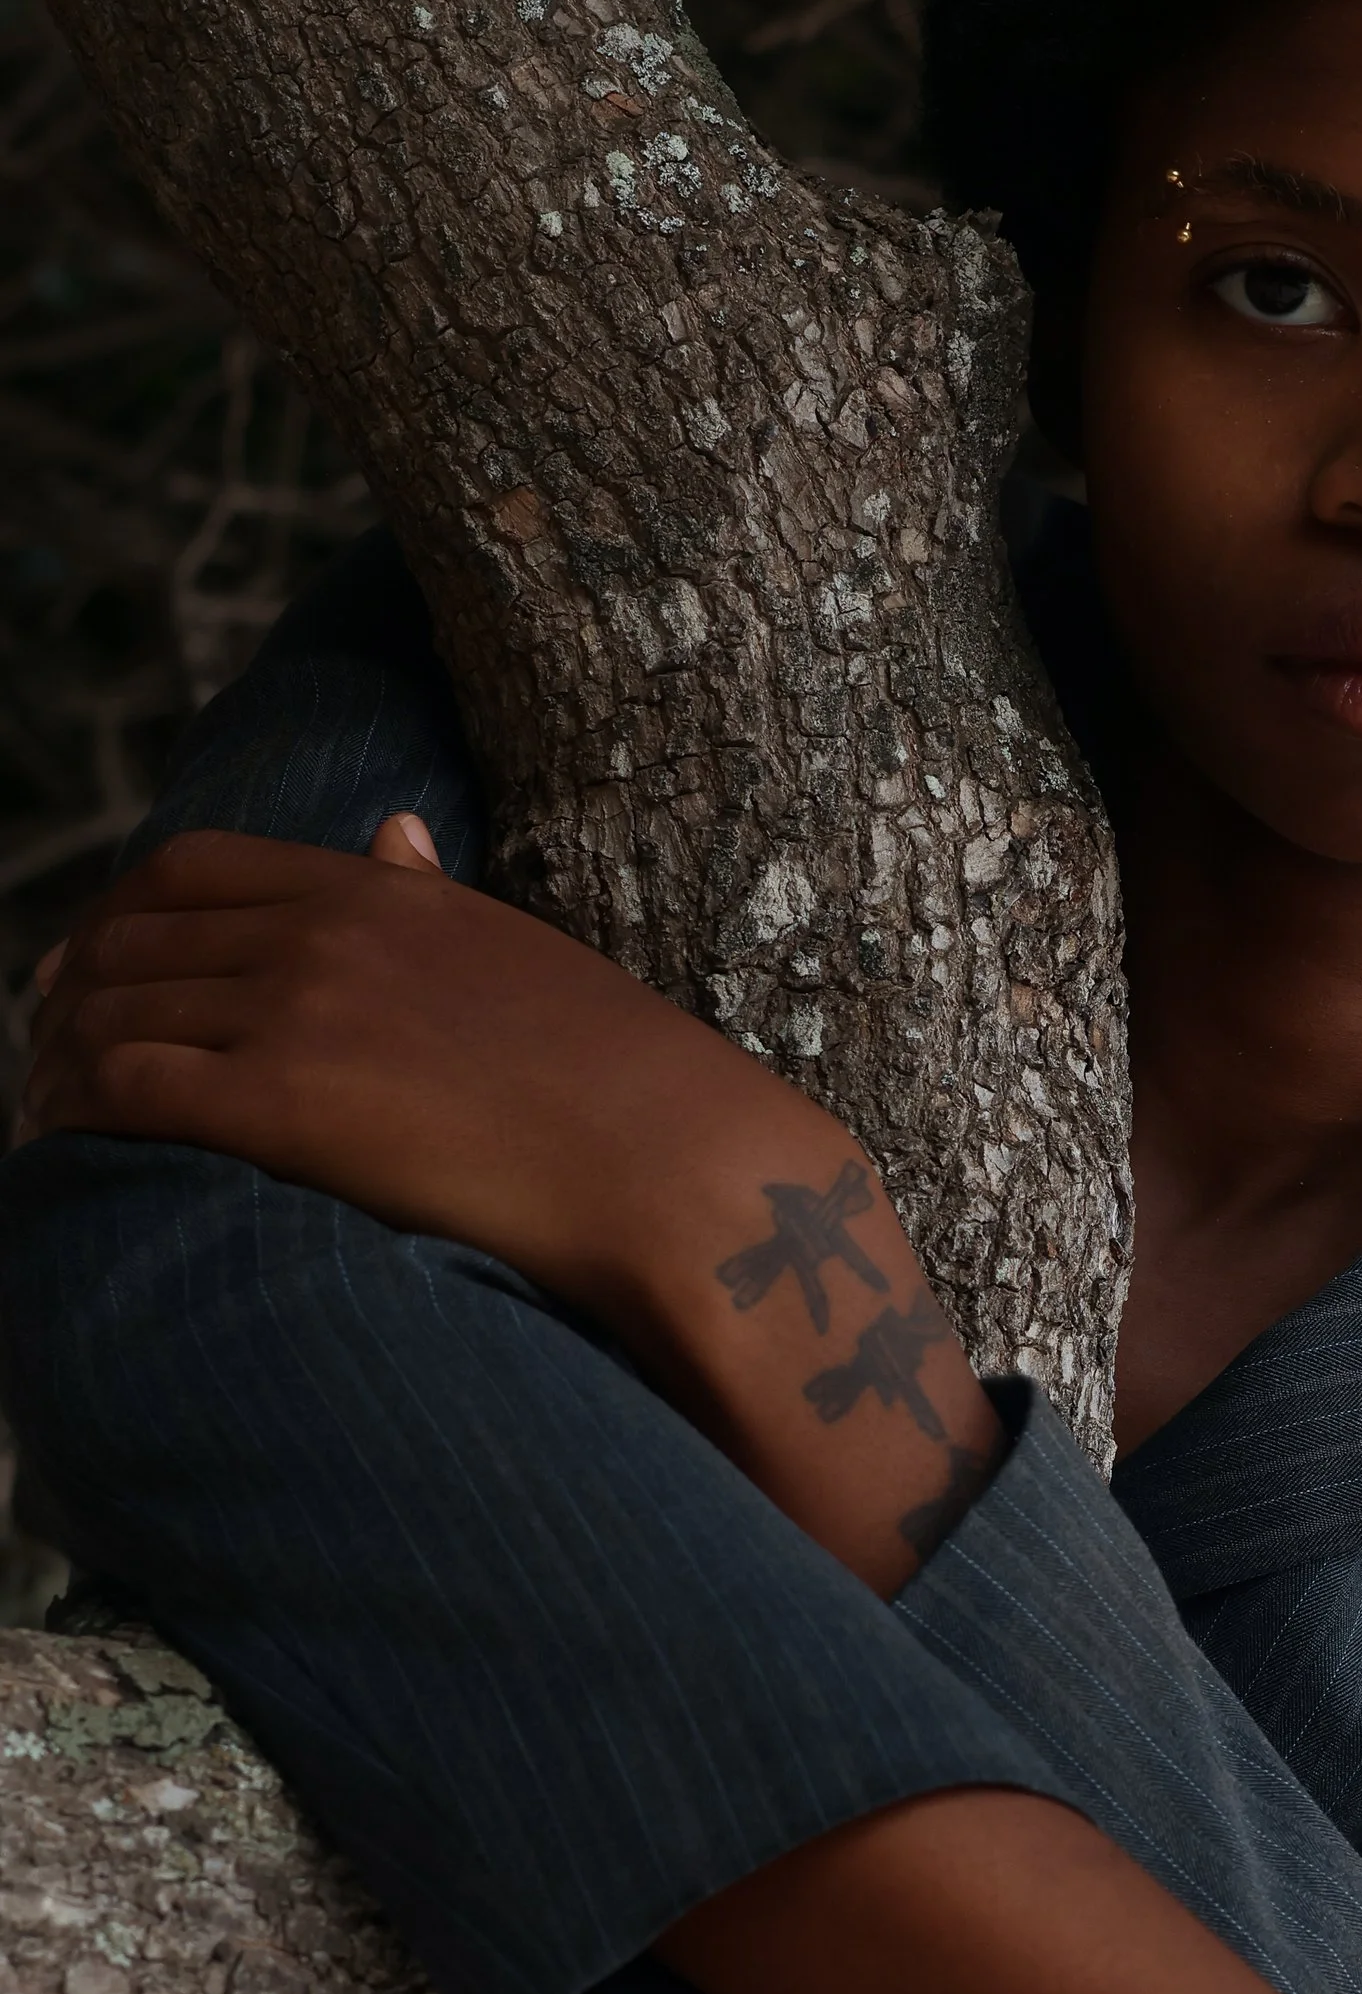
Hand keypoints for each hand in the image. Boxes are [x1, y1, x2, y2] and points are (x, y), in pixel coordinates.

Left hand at [22, 816, 777, 1326]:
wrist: (668, 1162)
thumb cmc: (621, 1080)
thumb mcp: (519, 949)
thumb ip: (431, 896)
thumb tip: (390, 831)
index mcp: (377, 891)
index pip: (191, 870)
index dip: (115, 915)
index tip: (88, 963)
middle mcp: (320, 935)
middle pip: (132, 939)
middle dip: (69, 992)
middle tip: (47, 1049)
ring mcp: (295, 1014)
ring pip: (112, 1012)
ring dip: (59, 1060)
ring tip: (48, 1110)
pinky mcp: (277, 1104)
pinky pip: (125, 1090)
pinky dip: (74, 1113)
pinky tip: (63, 1146)